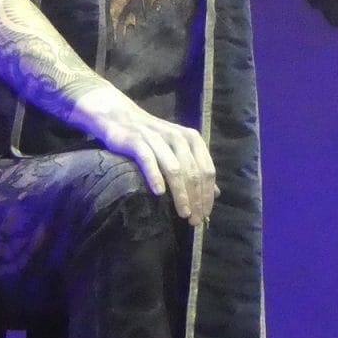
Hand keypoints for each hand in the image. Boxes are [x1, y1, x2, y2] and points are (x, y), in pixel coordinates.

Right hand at [70, 88, 217, 224]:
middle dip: (196, 199)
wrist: (121, 117)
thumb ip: (196, 169)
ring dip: (181, 194)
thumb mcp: (178, 150)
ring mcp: (158, 138)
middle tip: (194, 220)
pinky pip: (149, 160)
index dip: (207, 194)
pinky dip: (155, 176)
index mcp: (192, 139)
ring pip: (175, 169)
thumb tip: (216, 193)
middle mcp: (178, 137)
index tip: (205, 215)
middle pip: (193, 173)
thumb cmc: (152, 138)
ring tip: (183, 213)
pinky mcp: (137, 141)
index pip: (207, 170)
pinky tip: (159, 193)